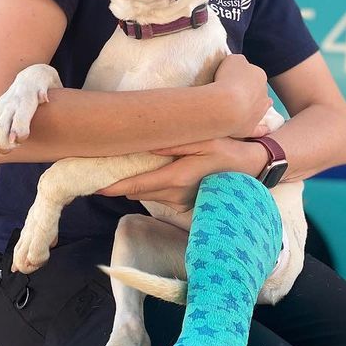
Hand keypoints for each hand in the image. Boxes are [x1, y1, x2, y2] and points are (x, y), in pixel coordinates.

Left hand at [96, 138, 265, 210]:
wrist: (253, 169)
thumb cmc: (229, 150)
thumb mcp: (205, 140)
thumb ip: (175, 144)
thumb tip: (147, 144)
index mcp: (176, 179)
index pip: (136, 186)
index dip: (112, 187)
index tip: (92, 185)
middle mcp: (175, 195)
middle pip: (137, 191)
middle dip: (120, 183)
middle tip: (103, 167)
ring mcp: (181, 203)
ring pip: (147, 194)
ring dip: (136, 184)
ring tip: (124, 167)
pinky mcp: (185, 205)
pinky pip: (160, 196)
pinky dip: (152, 187)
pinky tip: (152, 172)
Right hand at [213, 55, 272, 138]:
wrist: (227, 106)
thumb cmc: (228, 79)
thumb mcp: (233, 60)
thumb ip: (239, 62)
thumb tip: (240, 67)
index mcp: (260, 76)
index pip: (253, 74)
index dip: (242, 77)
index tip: (230, 79)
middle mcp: (264, 95)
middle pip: (257, 92)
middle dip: (249, 93)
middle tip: (232, 95)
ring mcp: (259, 113)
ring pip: (260, 109)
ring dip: (254, 109)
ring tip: (241, 111)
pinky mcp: (251, 129)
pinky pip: (258, 130)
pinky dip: (259, 130)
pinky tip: (258, 131)